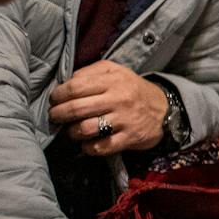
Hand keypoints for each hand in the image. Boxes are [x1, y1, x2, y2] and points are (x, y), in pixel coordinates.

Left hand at [49, 61, 165, 154]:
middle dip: (59, 115)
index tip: (54, 100)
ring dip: (71, 132)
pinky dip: (88, 148)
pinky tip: (86, 144)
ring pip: (85, 129)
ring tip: (71, 131)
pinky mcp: (129, 138)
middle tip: (55, 117)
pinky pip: (101, 147)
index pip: (76, 86)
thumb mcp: (115, 71)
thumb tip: (66, 81)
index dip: (59, 95)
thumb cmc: (132, 89)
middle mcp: (118, 99)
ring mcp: (124, 120)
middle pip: (77, 108)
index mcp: (112, 80)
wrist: (165, 109)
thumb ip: (91, 71)